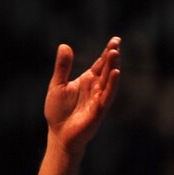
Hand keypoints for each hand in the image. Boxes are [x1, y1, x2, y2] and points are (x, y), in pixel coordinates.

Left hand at [43, 36, 121, 156]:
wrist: (58, 134)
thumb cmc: (58, 111)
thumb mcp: (57, 85)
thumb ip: (62, 67)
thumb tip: (64, 45)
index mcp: (88, 80)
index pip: (101, 63)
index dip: (107, 52)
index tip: (115, 40)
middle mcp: (96, 88)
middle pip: (107, 69)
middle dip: (112, 57)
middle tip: (116, 43)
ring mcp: (99, 99)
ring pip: (109, 81)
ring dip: (113, 67)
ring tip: (115, 54)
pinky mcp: (99, 110)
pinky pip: (107, 96)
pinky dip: (111, 85)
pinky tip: (115, 73)